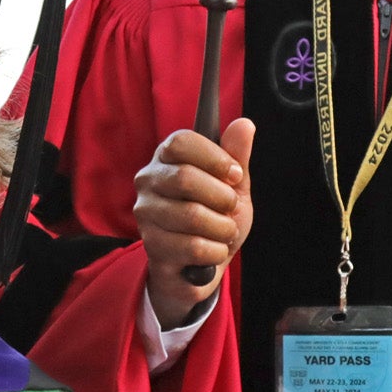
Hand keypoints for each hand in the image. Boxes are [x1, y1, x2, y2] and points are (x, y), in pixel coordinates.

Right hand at [137, 119, 255, 327]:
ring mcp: (146, 214)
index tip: (234, 174)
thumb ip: (237, 157)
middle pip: (186, 178)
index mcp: (167, 158)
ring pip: (192, 215)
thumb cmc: (214, 219)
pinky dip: (215, 251)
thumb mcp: (232, 187)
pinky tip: (213, 251)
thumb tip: (244, 124)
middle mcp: (149, 181)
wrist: (201, 267)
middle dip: (222, 197)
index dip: (214, 158)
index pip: (181, 142)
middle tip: (230, 208)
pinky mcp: (151, 245)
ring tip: (222, 232)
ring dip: (222, 229)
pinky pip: (193, 246)